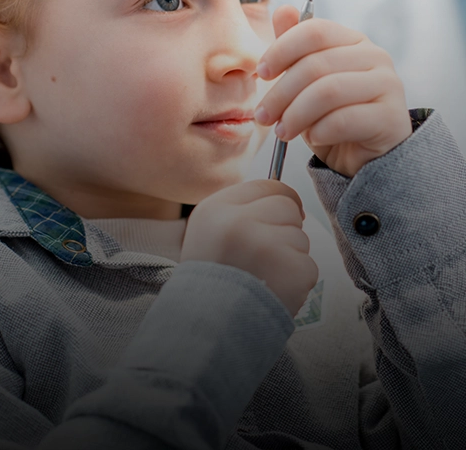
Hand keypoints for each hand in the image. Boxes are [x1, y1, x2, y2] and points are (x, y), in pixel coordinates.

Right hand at [180, 178, 318, 316]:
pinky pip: (308, 264)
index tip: (285, 212)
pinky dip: (296, 280)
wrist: (207, 330)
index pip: (265, 185)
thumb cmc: (210, 280)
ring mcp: (266, 245)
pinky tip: (273, 290)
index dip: (280, 198)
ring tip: (263, 277)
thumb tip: (289, 202)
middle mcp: (239, 221)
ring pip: (299, 237)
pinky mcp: (289, 271)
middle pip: (287, 206)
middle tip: (266, 255)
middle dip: (285, 228)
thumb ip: (241, 210)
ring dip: (289, 257)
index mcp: (216, 209)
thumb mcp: (208, 231)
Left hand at [254, 5, 411, 177]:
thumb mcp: (306, 81)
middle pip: (315, 65)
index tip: (261, 73)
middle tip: (263, 116)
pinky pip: (344, 120)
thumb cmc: (331, 114)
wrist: (365, 155)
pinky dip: (319, 131)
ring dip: (295, 115)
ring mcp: (388, 85)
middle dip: (280, 93)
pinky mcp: (391, 118)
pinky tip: (313, 138)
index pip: (314, 30)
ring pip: (328, 92)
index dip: (281, 50)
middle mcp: (375, 56)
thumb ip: (295, 47)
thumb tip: (283, 10)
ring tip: (282, 131)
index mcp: (353, 40)